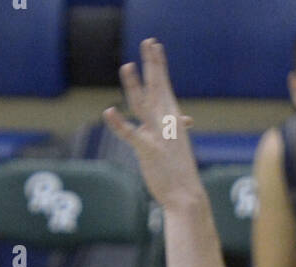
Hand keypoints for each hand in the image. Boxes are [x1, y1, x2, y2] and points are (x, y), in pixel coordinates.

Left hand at [102, 38, 199, 209]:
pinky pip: (131, 135)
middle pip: (157, 87)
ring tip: (126, 66)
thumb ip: (175, 128)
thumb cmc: (181, 172)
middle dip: (152, 64)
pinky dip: (119, 124)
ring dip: (134, 85)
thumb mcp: (178, 145)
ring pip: (143, 105)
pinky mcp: (148, 151)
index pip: (164, 85)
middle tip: (148, 41)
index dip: (158, 64)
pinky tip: (108, 112)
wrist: (187, 196)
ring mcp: (158, 136)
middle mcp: (167, 123)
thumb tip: (184, 119)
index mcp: (174, 119)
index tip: (154, 46)